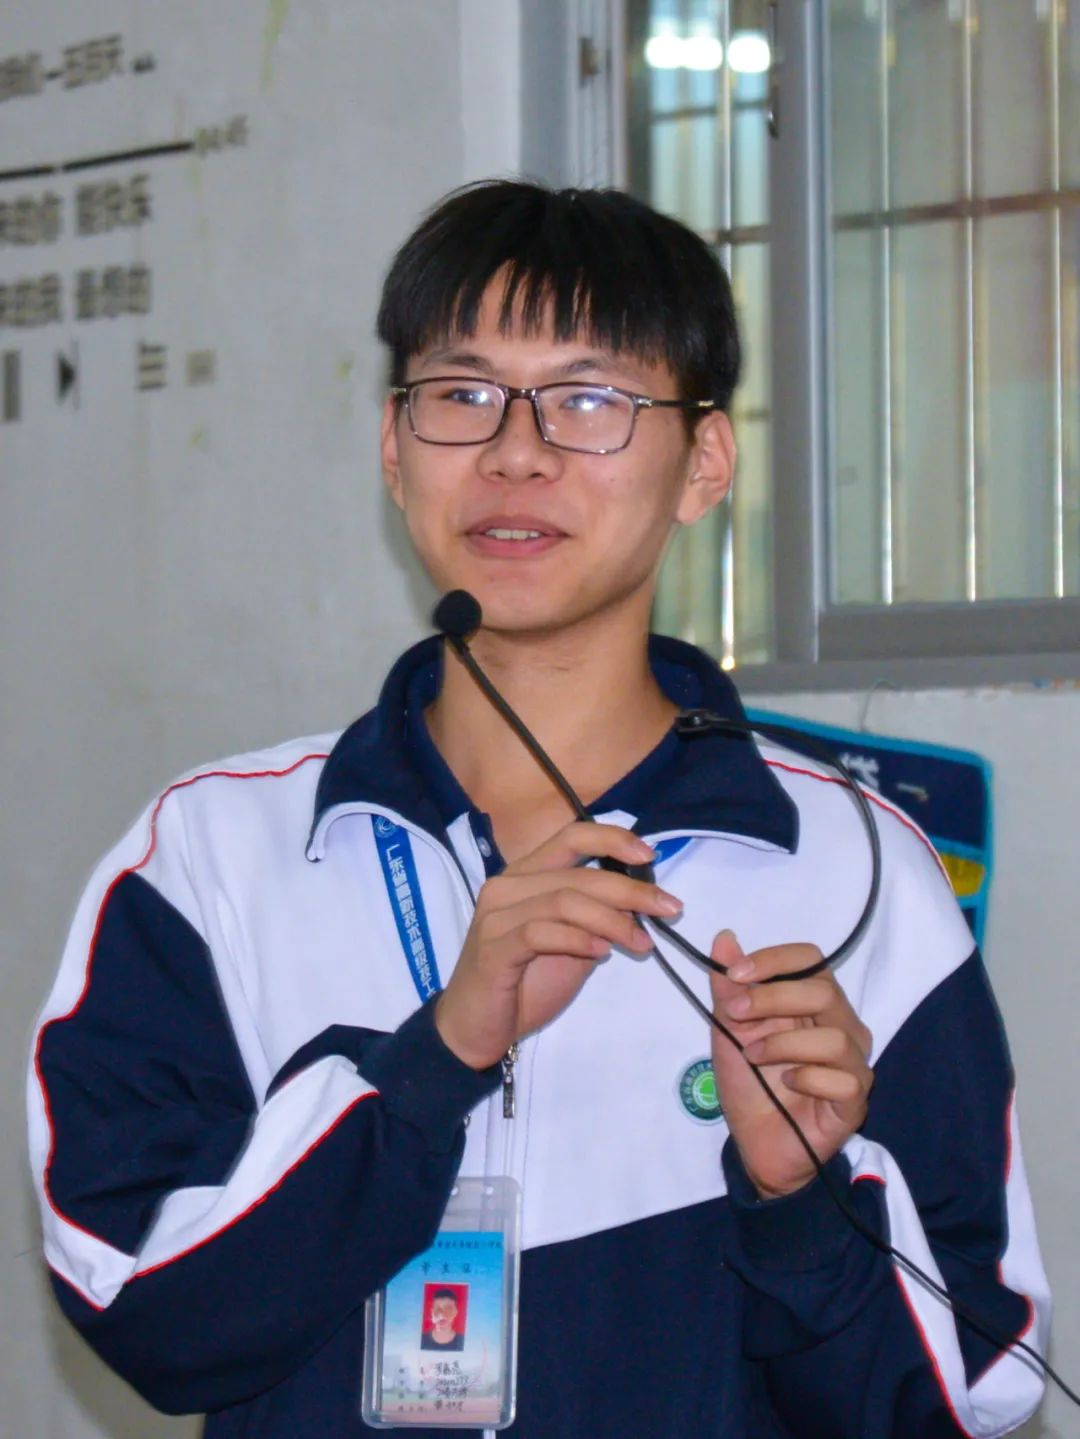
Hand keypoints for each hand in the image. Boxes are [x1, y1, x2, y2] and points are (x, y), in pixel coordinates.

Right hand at [436, 823, 682, 1069]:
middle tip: (669, 908)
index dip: (612, 839)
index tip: (649, 856)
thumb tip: (641, 903)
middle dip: (630, 890)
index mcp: (525, 875)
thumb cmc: (524, 983)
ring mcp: (496, 916)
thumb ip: (597, 920)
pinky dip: (578, 939)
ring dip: (612, 920)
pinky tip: (600, 952)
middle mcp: (507, 886)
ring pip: (564, 901)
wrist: (476, 1028)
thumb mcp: (571, 945)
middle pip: (577, 875)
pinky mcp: (493, 949)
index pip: (570, 838)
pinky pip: (541, 933)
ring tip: (642, 942)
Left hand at [708, 931, 872, 1199]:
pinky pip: (843, 1079)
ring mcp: (853, 1064)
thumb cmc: (749, 1082)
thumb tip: (723, 937)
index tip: (735, 973)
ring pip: (834, 1036)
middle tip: (736, 1015)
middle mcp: (842, 1025)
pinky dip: (808, 1078)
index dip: (774, 960)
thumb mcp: (729, 1030)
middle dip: (772, 997)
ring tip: (753, 1057)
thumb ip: (728, 987)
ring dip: (782, 1044)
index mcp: (814, 1002)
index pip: (811, 959)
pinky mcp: (855, 1100)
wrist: (755, 1142)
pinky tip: (788, 1085)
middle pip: (823, 991)